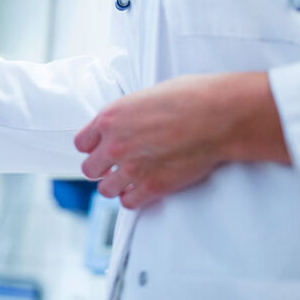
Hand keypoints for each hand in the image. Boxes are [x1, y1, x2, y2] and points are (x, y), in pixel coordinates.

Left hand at [74, 72, 286, 209]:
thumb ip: (128, 115)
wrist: (217, 116)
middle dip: (101, 168)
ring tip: (129, 180)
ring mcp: (132, 168)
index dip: (92, 147)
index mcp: (110, 118)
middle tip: (115, 167)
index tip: (101, 149)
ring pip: (105, 189)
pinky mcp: (153, 186)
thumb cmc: (189, 97)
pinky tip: (143, 190)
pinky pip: (129, 203)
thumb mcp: (145, 96)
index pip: (81, 143)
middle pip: (89, 169)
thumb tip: (128, 123)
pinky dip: (134, 199)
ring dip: (116, 186)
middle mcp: (114, 145)